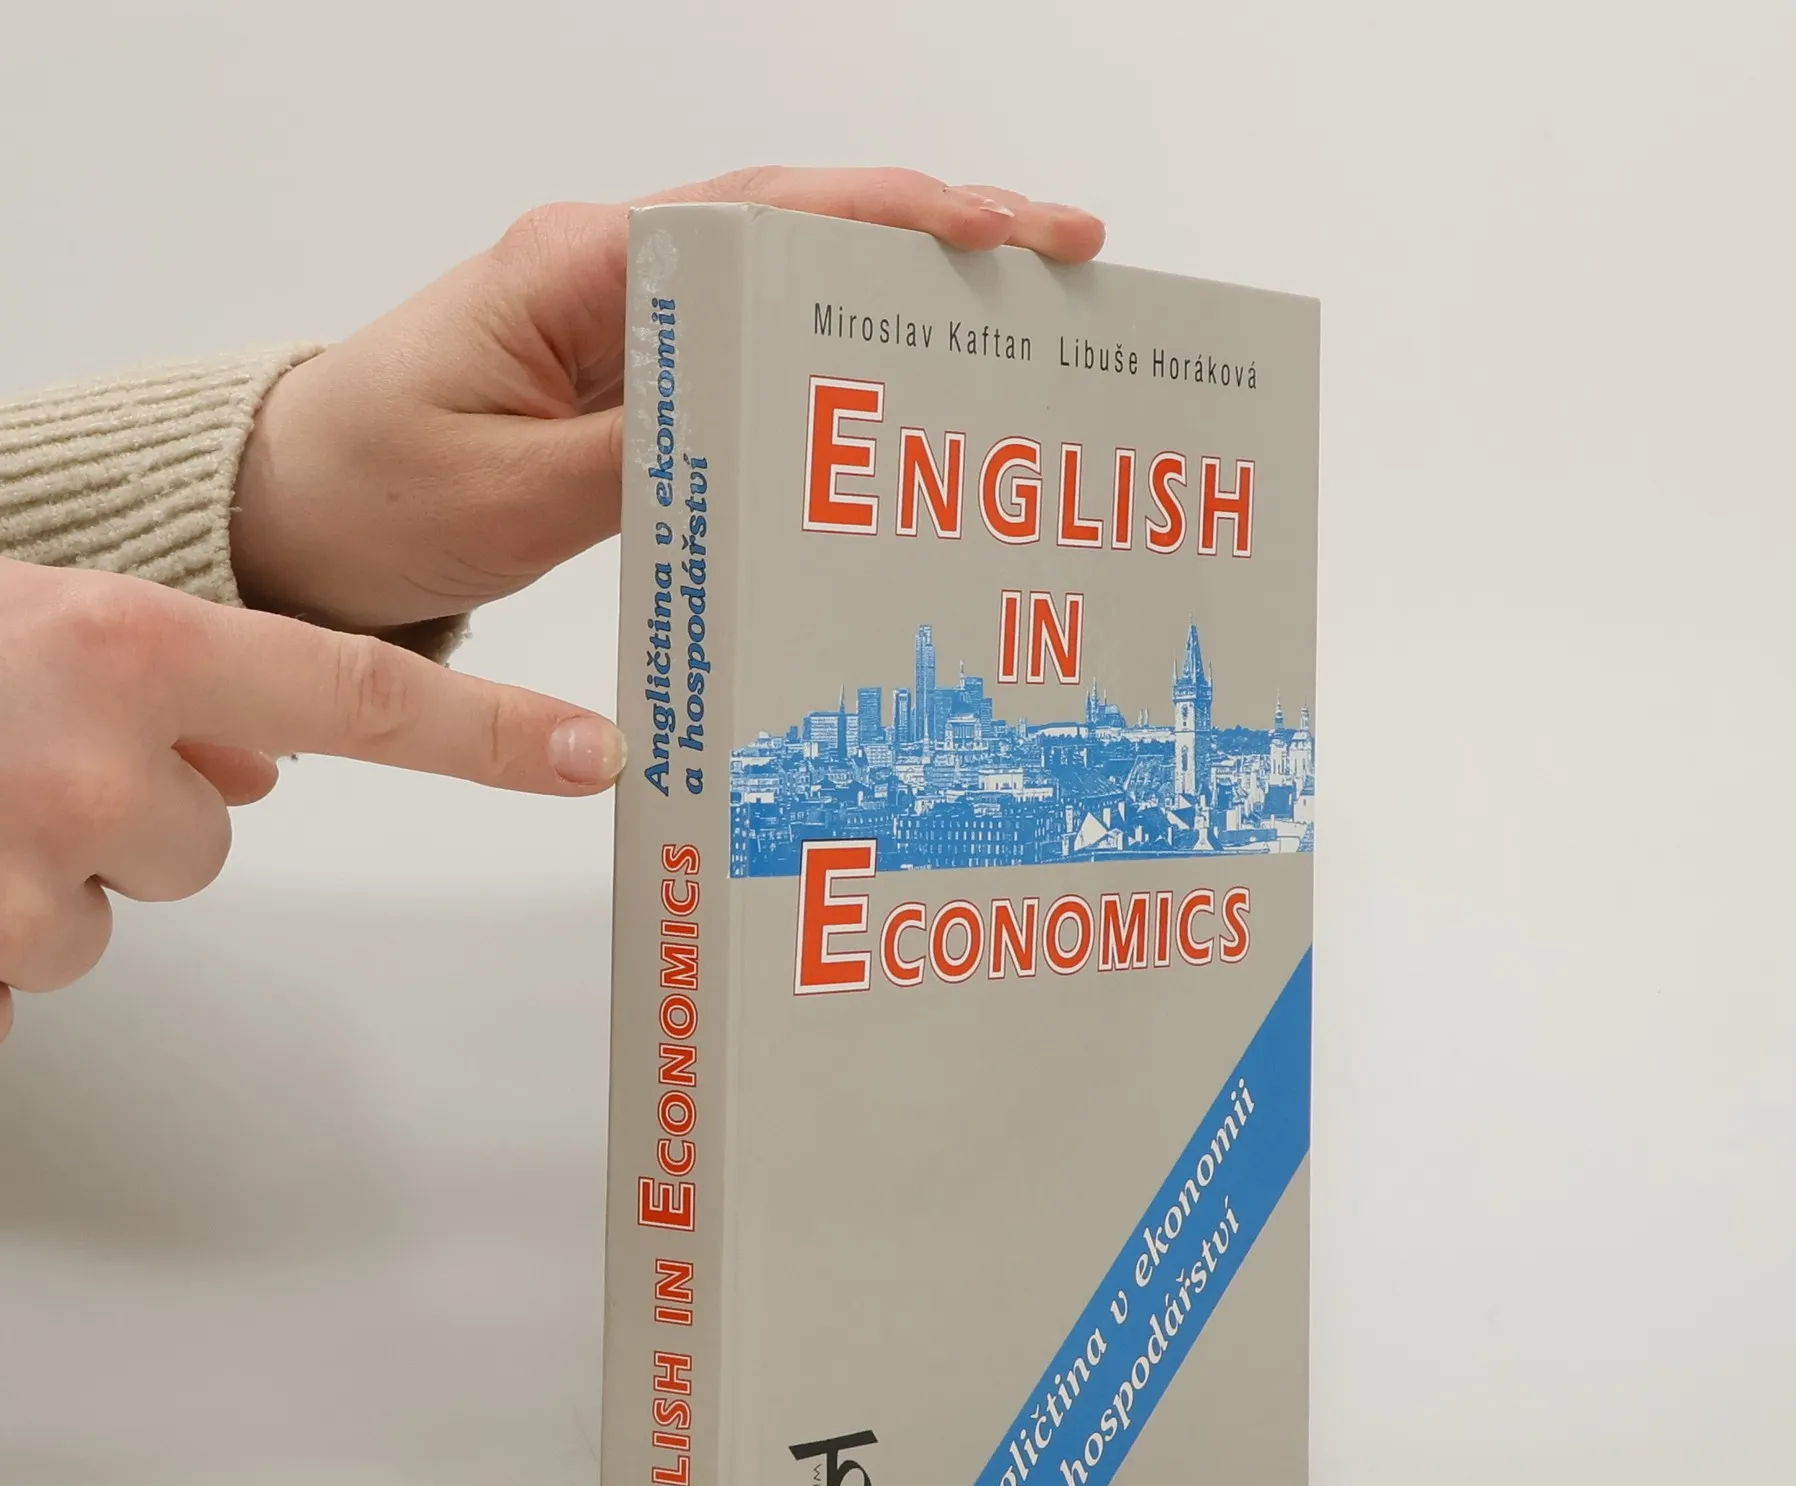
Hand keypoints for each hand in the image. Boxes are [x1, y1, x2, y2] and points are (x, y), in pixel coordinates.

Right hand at [0, 559, 624, 1042]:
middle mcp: (99, 760)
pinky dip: (2, 918)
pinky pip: (41, 963)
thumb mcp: (44, 619)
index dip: (488, 733)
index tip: (590, 752)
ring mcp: (37, 870)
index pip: (359, 695)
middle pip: (224, 832)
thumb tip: (258, 768)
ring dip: (69, 867)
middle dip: (152, 805)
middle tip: (30, 750)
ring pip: (139, 899)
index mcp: (130, 646)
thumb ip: (173, 677)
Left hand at [230, 168, 1105, 633]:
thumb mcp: (514, 496)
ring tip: (1011, 317)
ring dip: (895, 292)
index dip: (908, 217)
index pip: (775, 216)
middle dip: (940, 235)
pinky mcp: (623, 372)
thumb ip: (650, 455)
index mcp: (584, 268)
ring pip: (786, 281)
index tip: (1015, 232)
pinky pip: (747, 346)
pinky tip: (893, 384)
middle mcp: (612, 270)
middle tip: (1063, 262)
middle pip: (804, 226)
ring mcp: (619, 317)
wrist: (289, 517)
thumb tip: (773, 432)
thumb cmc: (373, 492)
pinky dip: (830, 353)